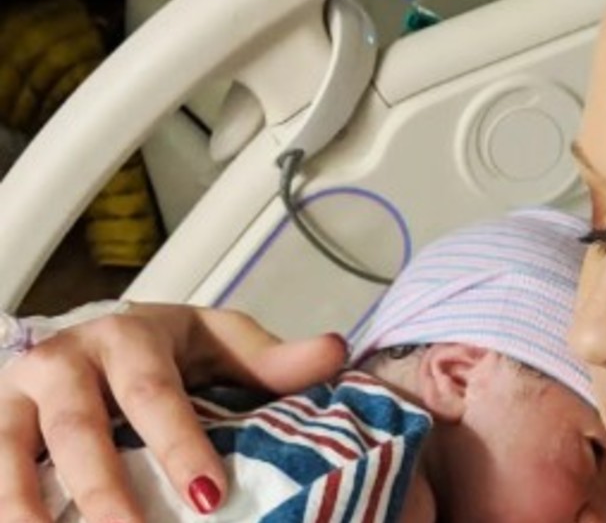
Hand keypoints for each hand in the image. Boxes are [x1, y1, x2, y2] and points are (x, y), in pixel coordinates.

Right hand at [0, 303, 346, 522]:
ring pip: (12, 458)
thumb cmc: (165, 349)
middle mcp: (63, 361)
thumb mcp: (219, 342)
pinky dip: (9, 510)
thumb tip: (336, 353)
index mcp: (128, 337)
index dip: (179, 446)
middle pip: (78, 432)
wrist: (87, 335)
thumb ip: (272, 358)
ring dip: (32, 512)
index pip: (154, 396)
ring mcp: (15, 397)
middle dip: (104, 493)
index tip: (209, 495)